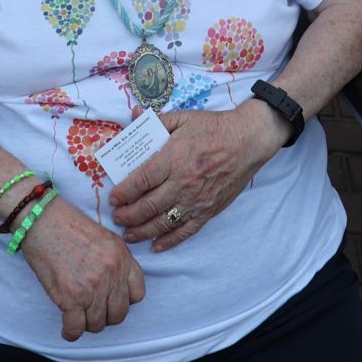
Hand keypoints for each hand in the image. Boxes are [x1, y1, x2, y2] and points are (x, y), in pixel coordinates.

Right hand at [18, 197, 145, 340]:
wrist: (41, 220)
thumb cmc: (67, 225)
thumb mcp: (104, 237)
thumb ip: (115, 261)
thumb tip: (115, 285)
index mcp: (122, 257)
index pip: (137, 295)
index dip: (124, 300)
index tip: (111, 299)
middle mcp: (111, 274)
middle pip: (119, 314)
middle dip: (106, 316)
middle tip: (92, 310)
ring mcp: (92, 287)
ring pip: (98, 324)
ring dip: (87, 324)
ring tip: (77, 316)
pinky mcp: (70, 297)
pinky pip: (76, 329)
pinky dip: (71, 332)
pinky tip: (67, 328)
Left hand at [108, 103, 279, 251]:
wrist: (248, 141)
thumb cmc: (214, 128)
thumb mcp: (183, 118)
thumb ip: (157, 121)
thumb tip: (133, 115)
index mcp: (173, 159)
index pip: (141, 180)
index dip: (123, 192)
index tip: (112, 198)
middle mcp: (182, 183)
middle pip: (148, 206)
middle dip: (128, 215)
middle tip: (116, 217)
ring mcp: (196, 200)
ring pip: (163, 222)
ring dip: (142, 231)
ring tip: (128, 234)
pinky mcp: (208, 211)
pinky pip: (185, 231)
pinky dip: (169, 241)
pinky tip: (156, 245)